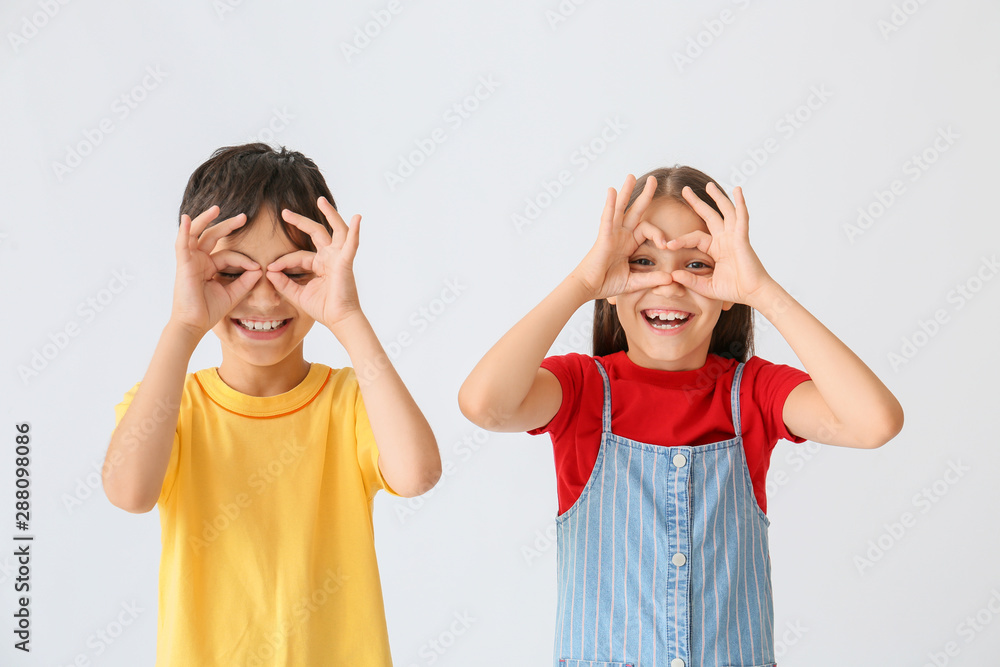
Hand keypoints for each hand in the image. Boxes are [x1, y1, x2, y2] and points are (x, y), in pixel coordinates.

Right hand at [170, 206, 261, 336]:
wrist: (195, 324)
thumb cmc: (209, 310)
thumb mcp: (233, 293)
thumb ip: (245, 280)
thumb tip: (259, 268)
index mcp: (209, 267)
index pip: (228, 255)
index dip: (244, 260)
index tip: (256, 268)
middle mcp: (199, 261)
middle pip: (213, 237)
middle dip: (228, 225)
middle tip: (244, 217)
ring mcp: (190, 261)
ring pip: (197, 234)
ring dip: (206, 220)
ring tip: (217, 208)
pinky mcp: (183, 264)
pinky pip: (182, 244)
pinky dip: (184, 231)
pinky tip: (187, 219)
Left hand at [265, 197, 362, 330]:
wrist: (338, 319)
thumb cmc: (323, 308)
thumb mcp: (298, 294)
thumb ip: (283, 282)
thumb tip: (269, 271)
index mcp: (319, 264)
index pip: (298, 255)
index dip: (283, 261)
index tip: (270, 268)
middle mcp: (330, 257)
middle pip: (315, 233)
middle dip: (300, 221)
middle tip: (284, 212)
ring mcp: (339, 257)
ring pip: (335, 230)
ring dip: (330, 214)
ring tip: (321, 200)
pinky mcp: (346, 262)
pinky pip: (351, 244)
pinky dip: (355, 231)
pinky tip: (357, 218)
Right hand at [570, 174, 674, 299]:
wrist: (588, 288)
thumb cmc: (606, 283)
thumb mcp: (634, 282)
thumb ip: (652, 279)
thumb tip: (670, 278)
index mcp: (629, 243)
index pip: (648, 230)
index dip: (659, 234)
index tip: (666, 246)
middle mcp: (621, 235)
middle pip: (635, 210)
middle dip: (645, 195)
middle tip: (653, 179)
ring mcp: (612, 234)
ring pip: (620, 208)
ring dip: (626, 192)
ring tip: (631, 176)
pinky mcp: (604, 237)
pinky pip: (607, 218)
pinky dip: (609, 204)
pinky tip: (611, 190)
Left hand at [668, 182, 774, 306]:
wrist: (753, 294)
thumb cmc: (734, 290)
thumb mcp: (706, 287)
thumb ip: (690, 280)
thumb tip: (672, 275)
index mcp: (716, 249)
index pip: (694, 237)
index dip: (680, 240)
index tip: (667, 245)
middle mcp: (724, 239)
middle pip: (709, 215)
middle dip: (697, 202)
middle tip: (684, 190)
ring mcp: (734, 236)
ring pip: (725, 211)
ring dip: (717, 197)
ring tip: (708, 184)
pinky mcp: (742, 238)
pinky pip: (741, 217)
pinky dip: (740, 203)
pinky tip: (737, 190)